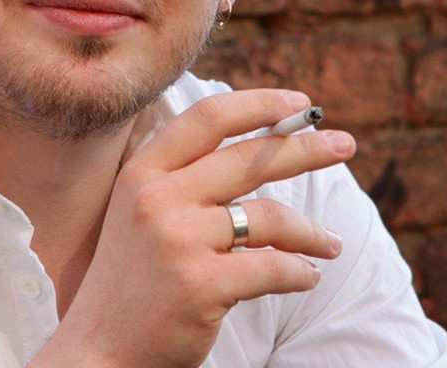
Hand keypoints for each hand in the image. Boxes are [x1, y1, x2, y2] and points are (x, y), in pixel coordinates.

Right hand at [30, 89, 355, 367]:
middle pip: (248, 157)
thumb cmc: (133, 272)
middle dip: (304, 147)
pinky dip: (300, 271)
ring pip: (269, 216)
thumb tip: (254, 144)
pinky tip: (308, 275)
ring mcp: (179, 238)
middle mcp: (158, 196)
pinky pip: (273, 267)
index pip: (208, 117)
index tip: (298, 104)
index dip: (258, 104)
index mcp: (144, 170)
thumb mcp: (140, 207)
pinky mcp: (201, 284)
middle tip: (345, 144)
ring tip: (329, 243)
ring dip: (311, 231)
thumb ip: (183, 174)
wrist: (101, 345)